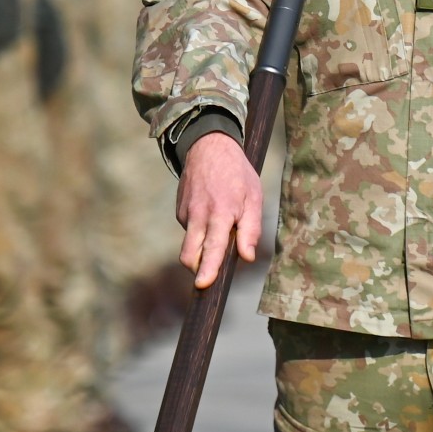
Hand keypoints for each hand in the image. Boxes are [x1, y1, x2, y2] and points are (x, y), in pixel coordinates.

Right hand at [175, 132, 262, 288]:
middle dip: (198, 269)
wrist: (208, 146)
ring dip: (202, 246)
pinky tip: (210, 212)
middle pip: (189, 256)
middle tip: (213, 270)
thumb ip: (251, 229)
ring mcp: (185, 213)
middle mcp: (198, 215)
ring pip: (190, 244)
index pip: (211, 248)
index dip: (207, 270)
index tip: (202, 285)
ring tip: (221, 222)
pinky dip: (199, 230)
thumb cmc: (237, 173)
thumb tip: (246, 257)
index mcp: (220, 213)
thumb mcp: (254, 197)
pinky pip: (189, 230)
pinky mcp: (179, 210)